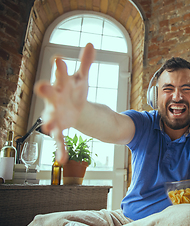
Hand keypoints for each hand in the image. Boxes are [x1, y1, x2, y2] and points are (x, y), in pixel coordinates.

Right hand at [35, 43, 95, 162]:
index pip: (60, 74)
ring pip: (50, 118)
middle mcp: (55, 98)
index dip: (60, 68)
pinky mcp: (60, 127)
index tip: (60, 59)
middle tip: (41, 85)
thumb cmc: (74, 90)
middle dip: (46, 90)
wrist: (73, 108)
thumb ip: (85, 63)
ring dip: (49, 122)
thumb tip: (91, 44)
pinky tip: (62, 159)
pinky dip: (61, 148)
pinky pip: (59, 139)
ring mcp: (55, 114)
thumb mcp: (81, 78)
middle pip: (50, 93)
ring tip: (49, 127)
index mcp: (62, 84)